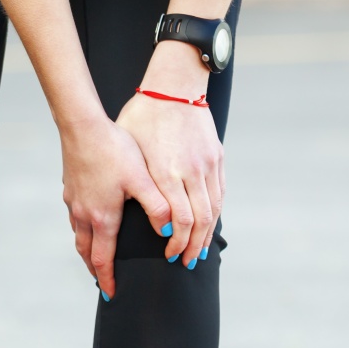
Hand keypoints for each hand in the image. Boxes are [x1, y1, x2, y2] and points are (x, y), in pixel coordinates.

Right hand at [61, 116, 171, 299]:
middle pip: (87, 254)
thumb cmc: (114, 150)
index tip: (112, 294)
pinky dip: (83, 232)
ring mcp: (74, 203)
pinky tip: (91, 224)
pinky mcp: (70, 191)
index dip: (108, 280)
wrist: (82, 126)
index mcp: (103, 218)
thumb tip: (169, 232)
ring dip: (88, 252)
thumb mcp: (142, 179)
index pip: (103, 260)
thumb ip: (157, 206)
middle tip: (104, 283)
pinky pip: (76, 220)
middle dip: (96, 271)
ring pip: (79, 237)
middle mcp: (84, 215)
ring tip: (97, 259)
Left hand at [115, 43, 224, 266]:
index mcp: (167, 171)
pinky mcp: (217, 158)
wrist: (174, 85)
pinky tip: (208, 228)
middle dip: (192, 246)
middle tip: (185, 263)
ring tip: (198, 253)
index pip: (178, 220)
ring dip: (206, 235)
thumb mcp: (130, 150)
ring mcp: (208, 164)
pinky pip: (220, 194)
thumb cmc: (144, 116)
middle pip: (199, 221)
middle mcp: (191, 171)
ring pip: (214, 210)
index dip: (175, 242)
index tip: (168, 255)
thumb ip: (135, 182)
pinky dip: (215, 215)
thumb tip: (128, 213)